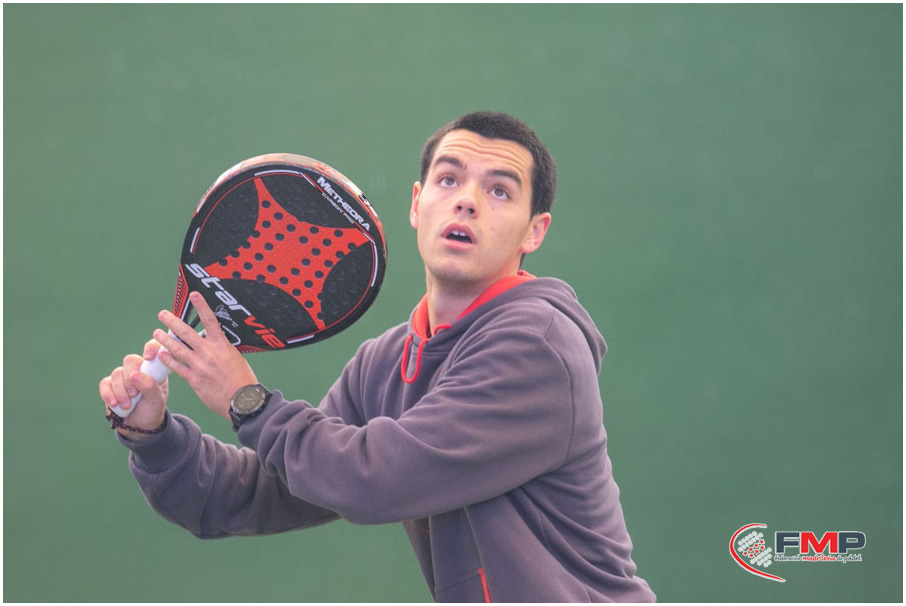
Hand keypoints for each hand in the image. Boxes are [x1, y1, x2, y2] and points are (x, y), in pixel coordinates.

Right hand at [99, 340, 169, 440]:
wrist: (140, 428)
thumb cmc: (152, 411)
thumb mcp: (157, 401)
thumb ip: (150, 387)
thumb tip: (135, 375)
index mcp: (154, 370)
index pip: (154, 349)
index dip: (151, 347)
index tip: (148, 357)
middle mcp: (139, 370)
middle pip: (130, 361)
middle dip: (130, 378)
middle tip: (135, 394)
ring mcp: (123, 377)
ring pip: (117, 373)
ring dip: (121, 391)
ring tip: (128, 405)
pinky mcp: (110, 386)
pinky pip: (105, 384)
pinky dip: (108, 394)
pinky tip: (114, 404)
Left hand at [154, 291, 257, 420]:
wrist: (242, 400)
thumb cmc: (243, 379)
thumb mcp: (236, 357)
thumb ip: (222, 349)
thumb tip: (216, 342)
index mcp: (222, 345)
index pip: (210, 320)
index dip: (201, 306)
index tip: (193, 294)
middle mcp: (209, 352)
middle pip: (186, 333)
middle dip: (172, 322)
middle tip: (162, 314)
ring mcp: (200, 365)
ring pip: (177, 349)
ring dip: (164, 340)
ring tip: (156, 333)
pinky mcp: (194, 379)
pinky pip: (177, 367)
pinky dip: (168, 360)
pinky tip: (161, 355)